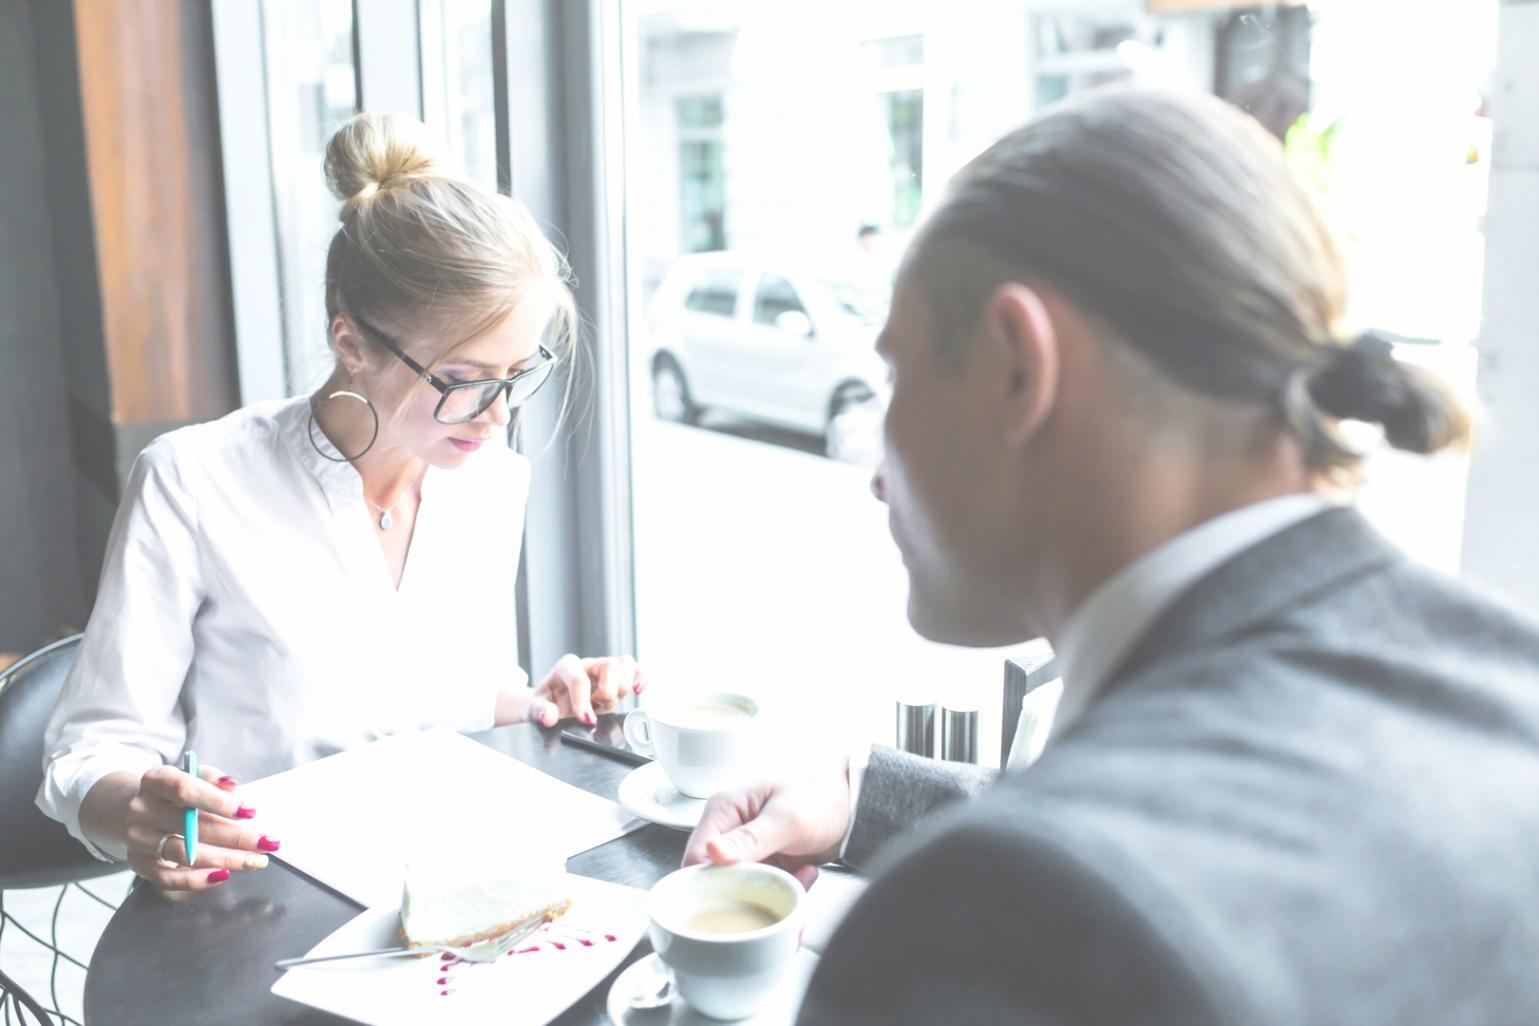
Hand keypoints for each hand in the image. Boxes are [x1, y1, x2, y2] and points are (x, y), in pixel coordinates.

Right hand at [120, 765, 277, 890]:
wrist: (132, 807)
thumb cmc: (174, 792)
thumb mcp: (192, 775)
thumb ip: (213, 779)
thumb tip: (233, 787)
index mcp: (156, 780)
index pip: (185, 790)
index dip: (218, 802)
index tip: (249, 812)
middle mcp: (141, 809)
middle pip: (189, 825)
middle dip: (233, 836)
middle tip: (264, 843)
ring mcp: (136, 838)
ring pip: (182, 853)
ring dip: (222, 859)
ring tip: (253, 861)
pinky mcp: (138, 862)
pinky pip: (165, 878)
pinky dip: (195, 880)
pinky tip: (222, 875)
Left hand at [527, 654, 646, 726]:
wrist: (549, 703)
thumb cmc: (544, 703)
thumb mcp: (533, 708)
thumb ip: (539, 710)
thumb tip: (549, 716)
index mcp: (566, 667)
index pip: (579, 679)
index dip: (583, 701)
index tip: (585, 719)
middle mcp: (588, 665)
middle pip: (610, 666)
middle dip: (608, 692)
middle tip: (597, 708)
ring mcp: (604, 670)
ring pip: (626, 663)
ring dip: (624, 687)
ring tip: (611, 703)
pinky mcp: (617, 679)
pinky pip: (636, 670)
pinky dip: (641, 679)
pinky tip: (638, 691)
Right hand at [682, 762, 851, 888]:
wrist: (847, 806)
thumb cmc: (818, 797)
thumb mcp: (788, 818)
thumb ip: (752, 837)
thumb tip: (713, 852)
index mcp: (724, 810)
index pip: (695, 857)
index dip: (709, 884)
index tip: (738, 893)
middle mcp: (727, 832)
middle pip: (712, 881)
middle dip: (745, 894)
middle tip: (779, 888)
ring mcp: (742, 852)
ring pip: (737, 891)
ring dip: (768, 894)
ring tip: (799, 879)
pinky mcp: (759, 867)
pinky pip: (760, 892)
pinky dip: (782, 893)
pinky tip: (803, 878)